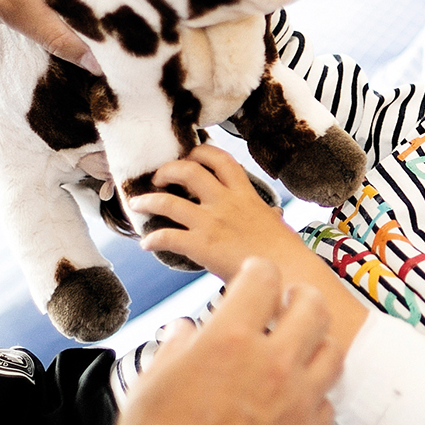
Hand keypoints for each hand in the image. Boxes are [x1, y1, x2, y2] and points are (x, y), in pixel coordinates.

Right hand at [101, 259, 340, 424]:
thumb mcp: (150, 385)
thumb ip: (175, 348)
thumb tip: (185, 330)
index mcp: (231, 340)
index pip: (263, 278)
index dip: (257, 271)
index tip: (253, 276)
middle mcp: (274, 363)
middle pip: (312, 306)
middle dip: (299, 296)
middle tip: (287, 303)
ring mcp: (299, 401)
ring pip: (333, 351)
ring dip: (316, 342)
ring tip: (300, 346)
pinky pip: (328, 401)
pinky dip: (315, 392)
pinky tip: (298, 396)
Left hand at [134, 145, 371, 359]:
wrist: (287, 272)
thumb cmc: (286, 253)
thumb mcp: (276, 225)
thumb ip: (268, 216)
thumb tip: (273, 216)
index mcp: (245, 194)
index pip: (221, 159)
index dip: (201, 152)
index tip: (189, 154)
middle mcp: (226, 202)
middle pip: (189, 171)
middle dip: (168, 170)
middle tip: (158, 178)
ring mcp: (212, 223)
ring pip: (169, 202)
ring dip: (148, 201)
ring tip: (137, 204)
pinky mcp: (202, 246)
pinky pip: (168, 237)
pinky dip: (153, 239)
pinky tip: (146, 244)